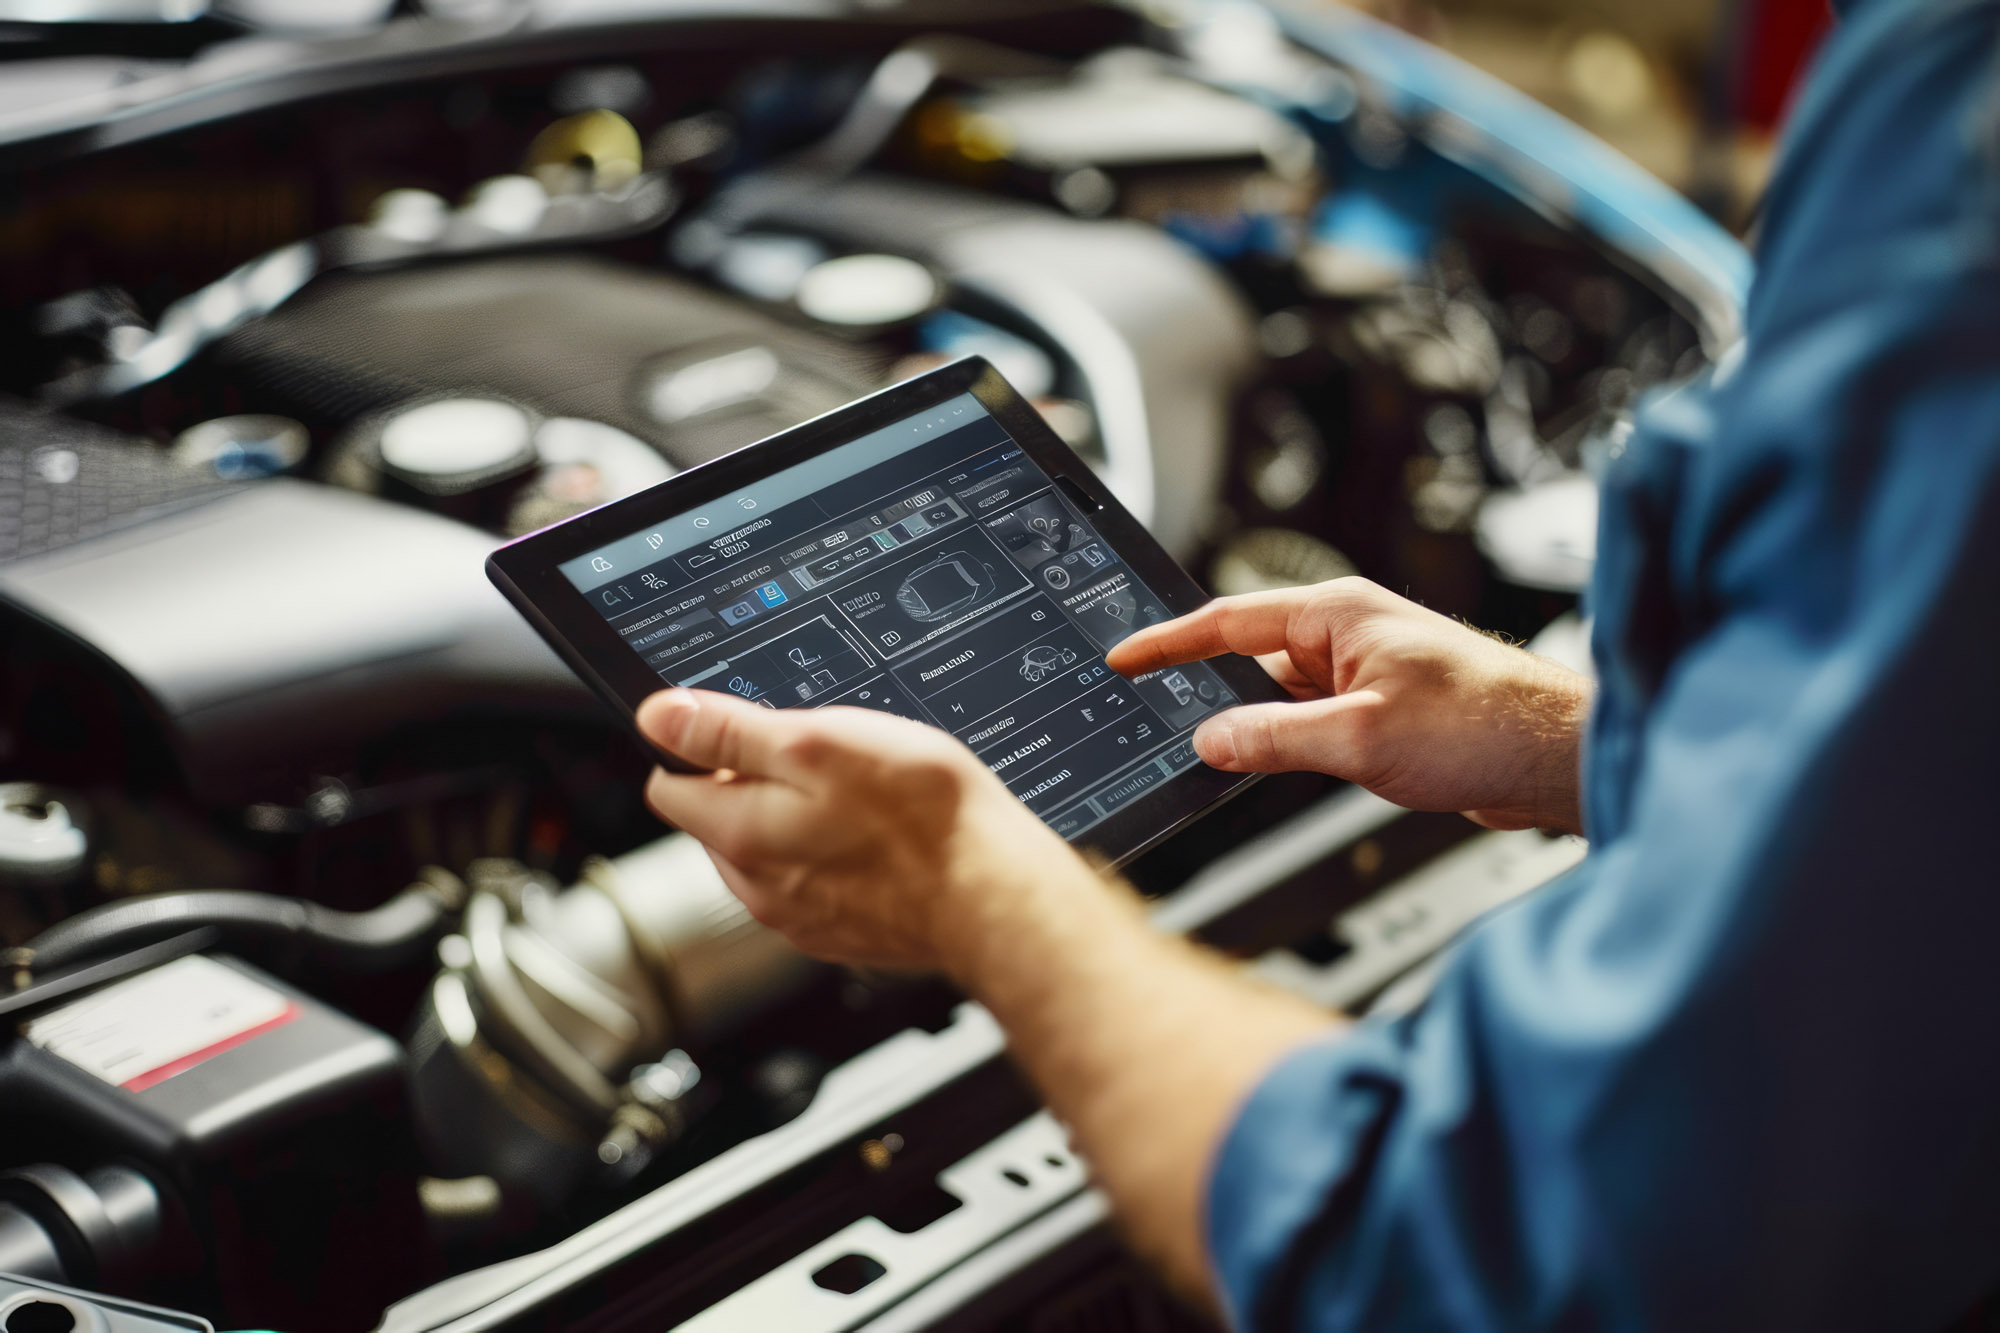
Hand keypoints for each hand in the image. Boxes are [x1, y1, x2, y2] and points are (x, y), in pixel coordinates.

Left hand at [637, 689, 1093, 970]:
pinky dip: (838, 857)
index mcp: (740, 835)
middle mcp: (758, 889)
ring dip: (801, 821)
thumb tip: (659, 715)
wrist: (995, 895)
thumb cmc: (921, 817)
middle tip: (827, 761)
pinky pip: (816, 882)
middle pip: (720, 820)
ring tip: (866, 799)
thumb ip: (729, 731)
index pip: (669, 785)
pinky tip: (885, 838)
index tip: (749, 732)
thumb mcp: (818, 741)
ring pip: (771, 852)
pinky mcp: (843, 932)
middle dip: (756, 785)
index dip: (703, 747)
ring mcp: (800, 918)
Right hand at [1106, 578, 1591, 833]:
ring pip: (1282, 698)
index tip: (1125, 657)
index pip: (1228, 621)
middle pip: (1251, 661)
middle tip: (1161, 724)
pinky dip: (1287, 744)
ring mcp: (1366, 674)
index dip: (1169, 642)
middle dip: (1209, 693)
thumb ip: (1274, 738)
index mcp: (1337, 615)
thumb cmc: (1485, 723)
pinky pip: (1312, 723)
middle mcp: (1348, 636)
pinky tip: (1275, 772)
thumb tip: (1214, 739)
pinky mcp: (1382, 712)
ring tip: (1222, 759)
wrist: (1556, 757)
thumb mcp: (1358, 738)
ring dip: (1257, 728)